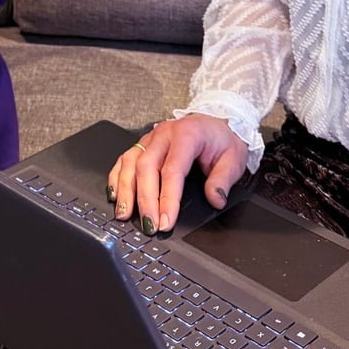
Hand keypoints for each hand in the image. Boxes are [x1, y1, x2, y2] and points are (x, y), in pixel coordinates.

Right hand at [107, 114, 248, 234]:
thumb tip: (215, 199)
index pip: (172, 169)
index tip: (166, 221)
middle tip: (149, 225)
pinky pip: (125, 159)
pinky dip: (117, 177)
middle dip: (145, 199)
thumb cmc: (222, 139)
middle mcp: (164, 134)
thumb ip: (223, 179)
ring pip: (131, 162)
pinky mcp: (144, 144)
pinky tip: (115, 195)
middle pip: (147, 167)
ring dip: (126, 190)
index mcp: (187, 134)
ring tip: (124, 214)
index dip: (167, 198)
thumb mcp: (233, 157)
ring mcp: (151, 137)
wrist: (216, 123)